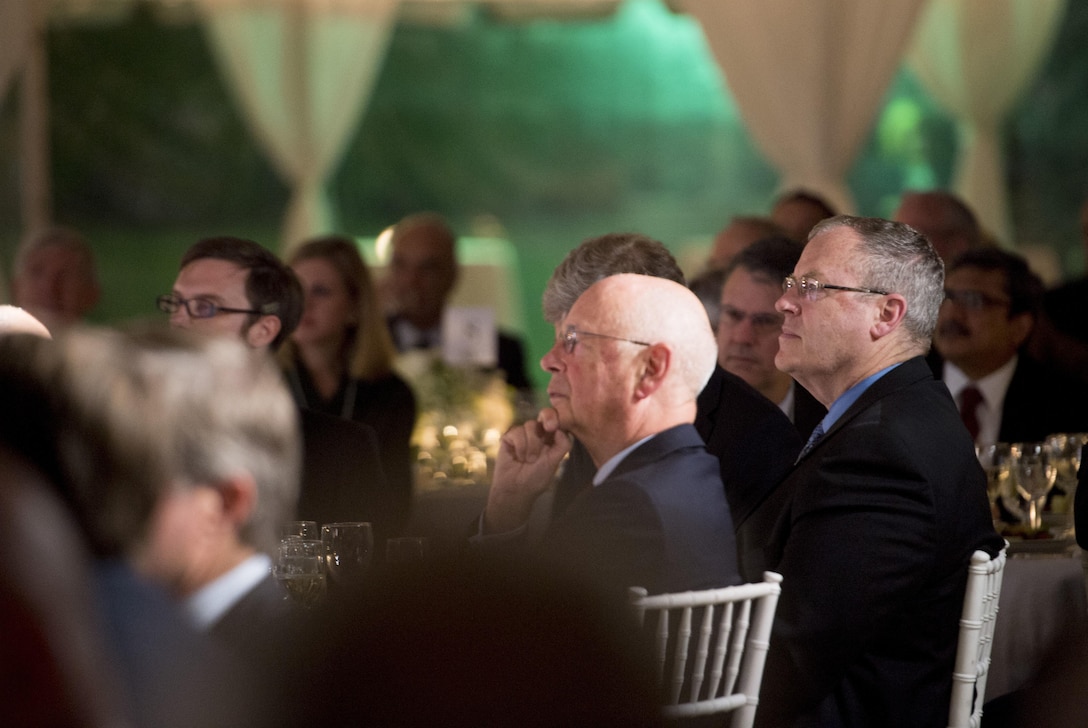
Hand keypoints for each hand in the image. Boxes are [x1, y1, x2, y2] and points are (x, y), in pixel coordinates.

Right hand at [484, 408, 571, 533]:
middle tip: (543, 441)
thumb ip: (562, 445)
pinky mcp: (509, 437)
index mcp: (551, 438)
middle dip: (544, 429)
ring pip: (530, 425)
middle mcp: (537, 434)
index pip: (556, 421)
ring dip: (531, 445)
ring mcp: (523, 434)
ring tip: (528, 460)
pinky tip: (518, 457)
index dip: (556, 419)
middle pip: (543, 418)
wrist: (516, 489)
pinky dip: (519, 446)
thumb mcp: (554, 462)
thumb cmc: (536, 478)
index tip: (553, 426)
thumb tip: (562, 428)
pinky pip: (516, 431)